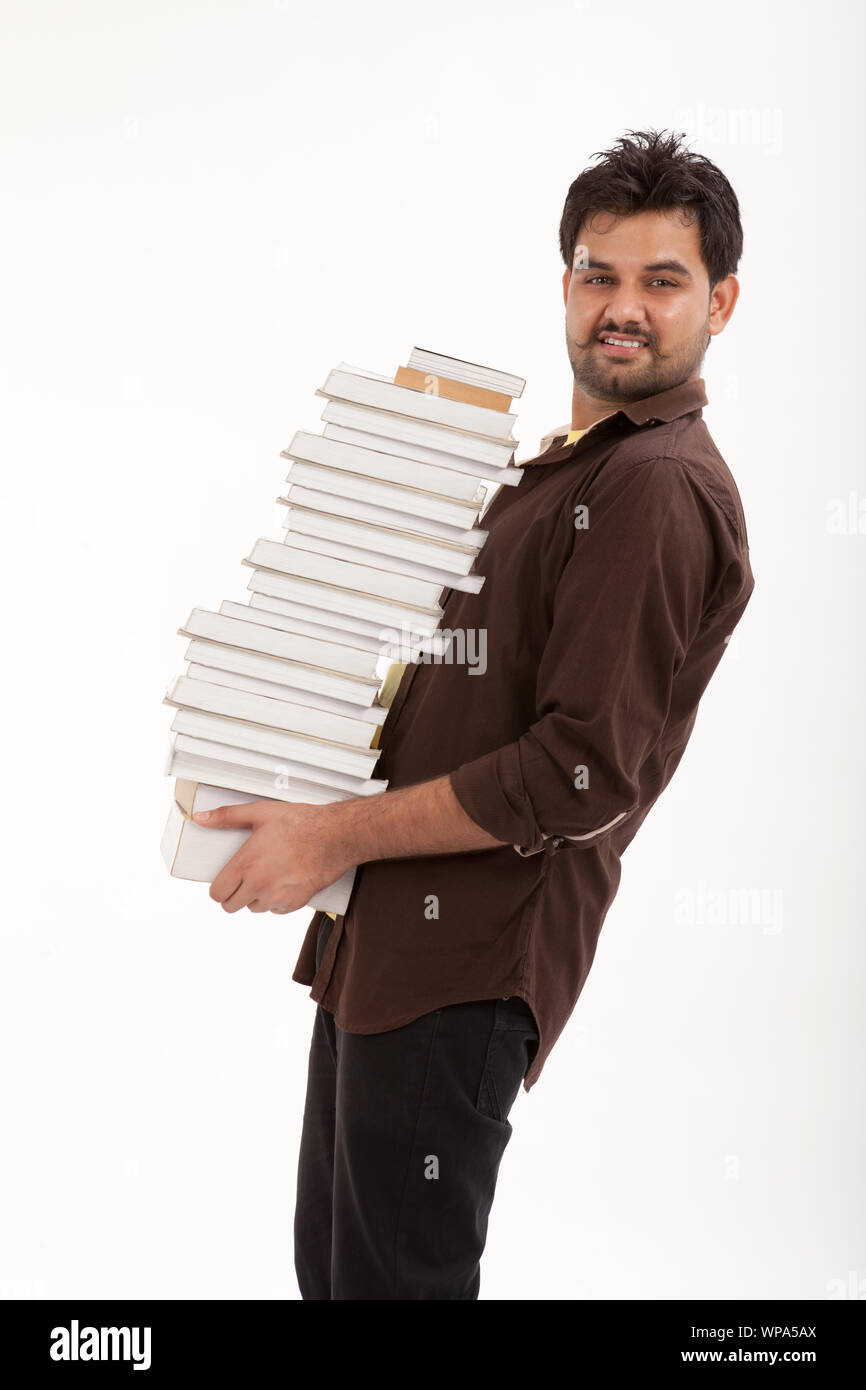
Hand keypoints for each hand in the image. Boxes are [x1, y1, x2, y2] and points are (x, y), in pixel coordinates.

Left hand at [192, 800, 352, 913]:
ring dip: (256, 897)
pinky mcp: (294, 903)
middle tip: (243, 880)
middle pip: (231, 906)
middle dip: (234, 894)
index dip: (219, 888)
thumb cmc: (301, 823)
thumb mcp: (261, 812)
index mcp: (246, 864)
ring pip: (253, 908)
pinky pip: (275, 910)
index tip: (225, 881)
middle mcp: (259, 884)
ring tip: (267, 877)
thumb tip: (202, 818)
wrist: (335, 837)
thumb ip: (228, 816)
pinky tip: (283, 882)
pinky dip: (276, 900)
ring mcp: (277, 897)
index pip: (217, 893)